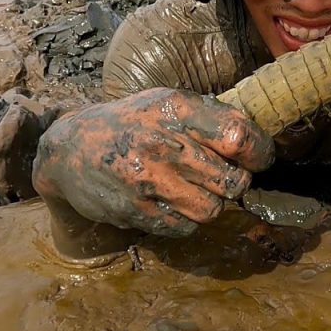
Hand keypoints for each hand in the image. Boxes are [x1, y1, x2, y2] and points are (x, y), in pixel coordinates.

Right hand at [32, 88, 273, 236]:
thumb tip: (258, 141)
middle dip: (236, 182)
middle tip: (225, 176)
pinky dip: (186, 219)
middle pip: (233, 181)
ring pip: (212, 209)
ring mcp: (148, 180)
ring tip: (197, 189)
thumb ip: (210, 117)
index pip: (239, 137)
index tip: (259, 158)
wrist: (70, 149)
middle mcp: (163, 144)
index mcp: (176, 110)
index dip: (259, 153)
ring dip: (212, 203)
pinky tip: (172, 201)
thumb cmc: (132, 123)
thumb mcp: (166, 103)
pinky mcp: (135, 211)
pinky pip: (185, 227)